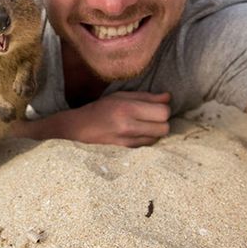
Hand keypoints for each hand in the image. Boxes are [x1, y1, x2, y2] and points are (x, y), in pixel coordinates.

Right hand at [11, 91, 170, 146]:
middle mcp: (128, 126)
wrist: (77, 129)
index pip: (163, 112)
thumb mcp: (119, 96)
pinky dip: (146, 140)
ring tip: (142, 125)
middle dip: (161, 122)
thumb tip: (168, 97)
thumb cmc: (99, 109)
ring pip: (158, 138)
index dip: (163, 109)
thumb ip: (145, 97)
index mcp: (127, 108)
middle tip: (151, 117)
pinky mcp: (126, 151)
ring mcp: (127, 141)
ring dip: (154, 132)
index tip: (155, 107)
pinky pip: (148, 146)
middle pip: (164, 127)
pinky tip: (136, 134)